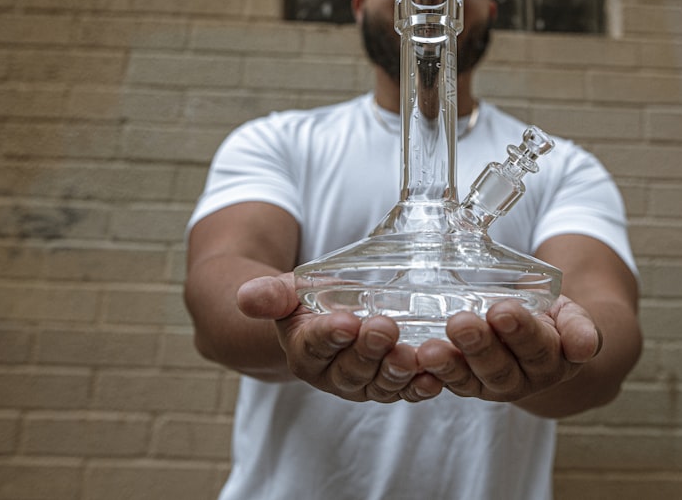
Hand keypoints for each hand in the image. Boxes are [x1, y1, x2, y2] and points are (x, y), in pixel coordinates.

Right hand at [236, 274, 440, 402]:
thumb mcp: (286, 291)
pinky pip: (405, 390)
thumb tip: (246, 296)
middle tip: (386, 328)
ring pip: (380, 383)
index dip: (330, 335)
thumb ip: (270, 295)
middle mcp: (331, 375)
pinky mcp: (390, 384)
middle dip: (369, 350)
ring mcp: (363, 383)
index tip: (346, 321)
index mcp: (303, 352)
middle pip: (351, 368)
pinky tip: (435, 378)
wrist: (324, 318)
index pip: (315, 346)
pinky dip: (420, 386)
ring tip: (412, 354)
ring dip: (397, 371)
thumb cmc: (305, 302)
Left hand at [413, 296, 600, 403]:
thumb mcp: (571, 315)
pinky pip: (445, 382)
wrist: (539, 335)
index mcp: (553, 361)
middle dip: (479, 346)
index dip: (521, 331)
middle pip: (499, 368)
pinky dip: (428, 375)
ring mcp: (490, 385)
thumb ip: (579, 327)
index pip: (537, 348)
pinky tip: (412, 361)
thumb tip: (585, 345)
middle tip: (461, 323)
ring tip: (428, 350)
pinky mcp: (464, 383)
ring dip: (448, 365)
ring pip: (469, 381)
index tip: (503, 310)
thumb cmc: (552, 319)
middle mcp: (522, 380)